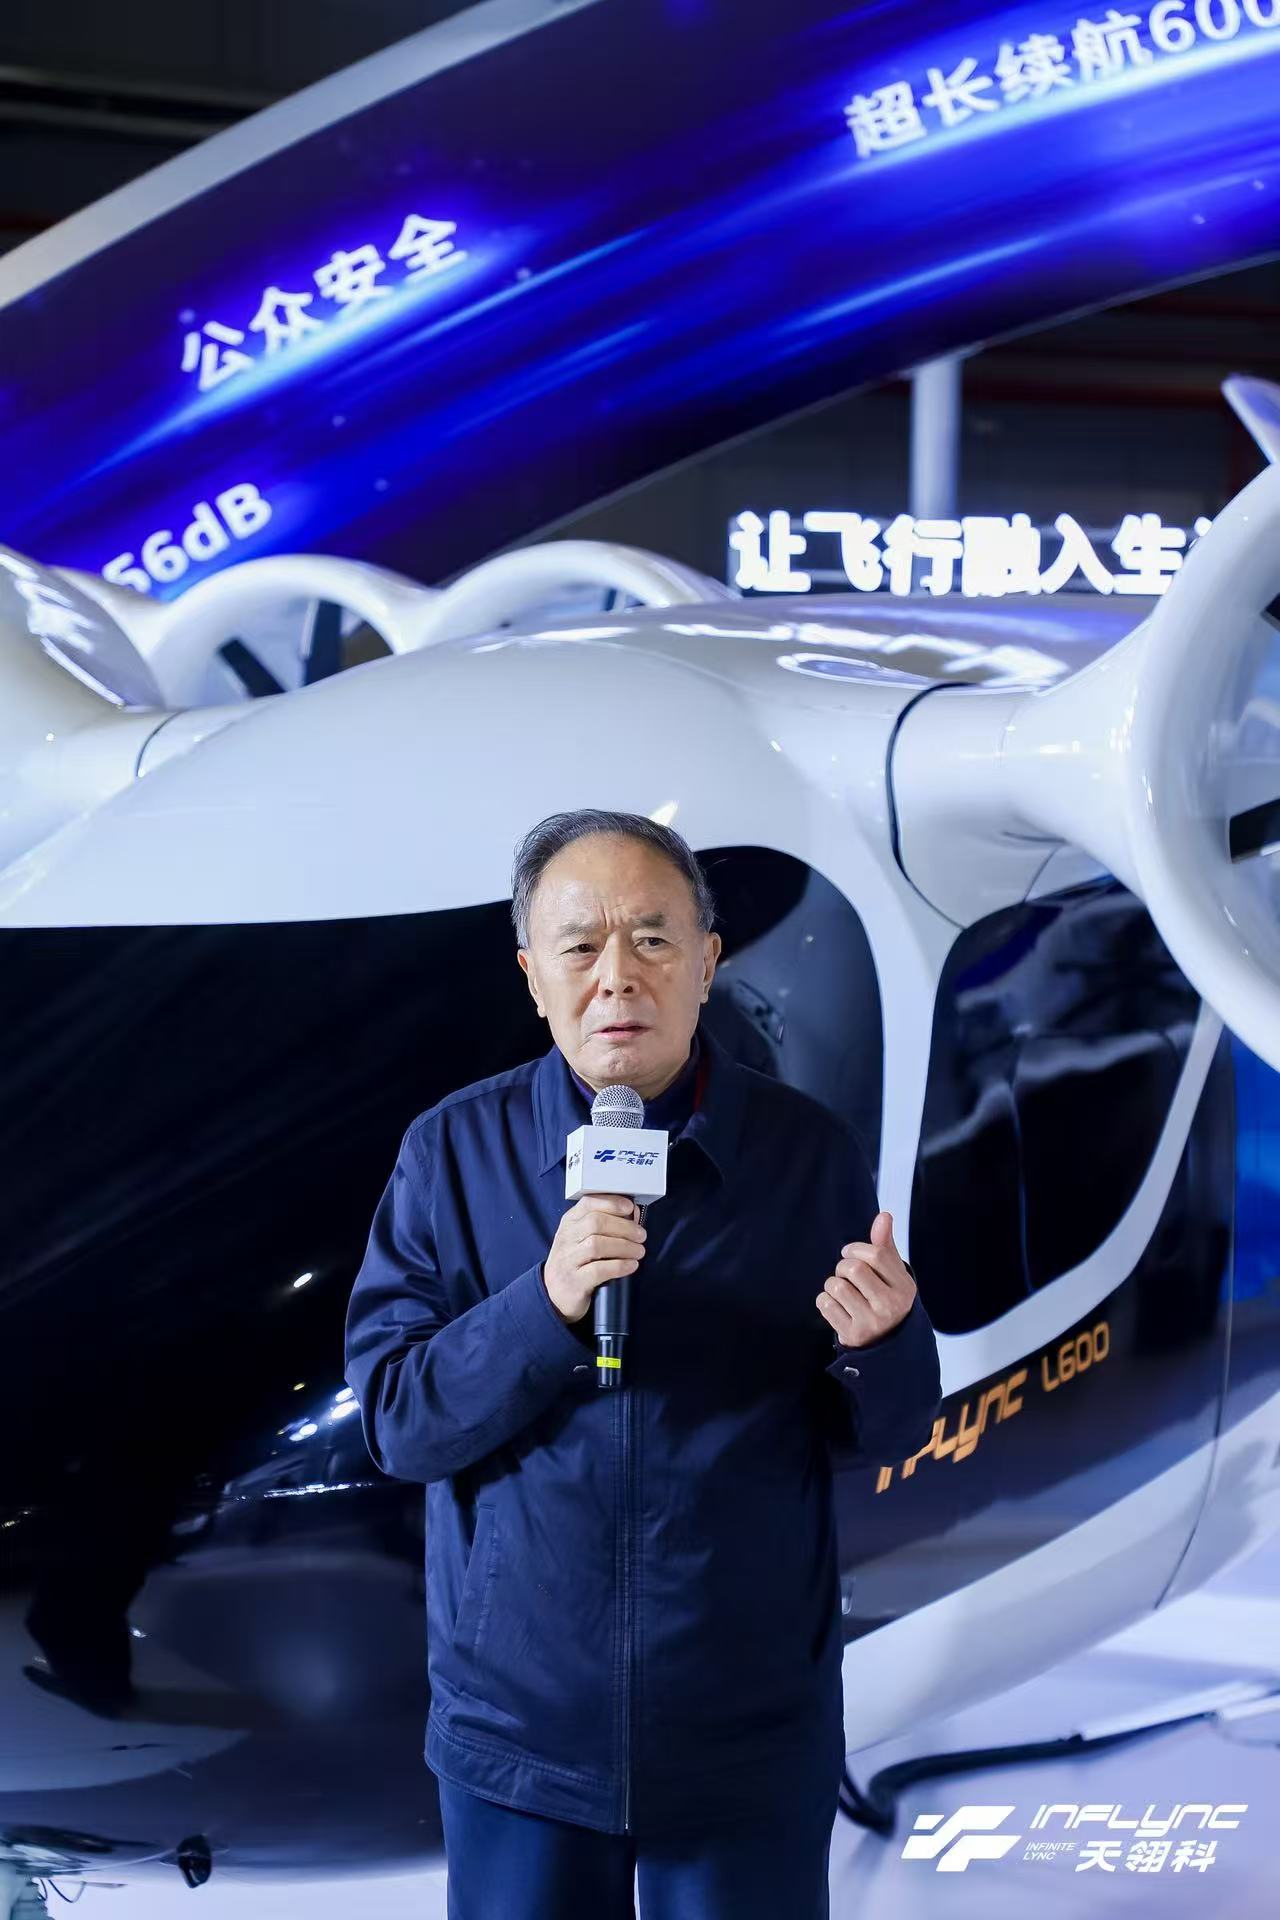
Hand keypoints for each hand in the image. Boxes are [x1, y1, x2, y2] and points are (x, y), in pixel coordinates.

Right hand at [544, 1193, 646, 1324]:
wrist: (555, 1296)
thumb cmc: (575, 1263)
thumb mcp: (581, 1239)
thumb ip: (604, 1225)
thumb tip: (632, 1212)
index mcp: (569, 1224)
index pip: (588, 1203)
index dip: (611, 1203)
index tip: (630, 1208)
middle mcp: (566, 1239)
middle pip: (595, 1223)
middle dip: (624, 1227)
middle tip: (641, 1235)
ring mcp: (567, 1261)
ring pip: (597, 1245)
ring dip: (624, 1246)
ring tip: (639, 1251)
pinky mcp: (574, 1282)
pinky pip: (598, 1270)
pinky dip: (619, 1266)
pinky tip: (631, 1265)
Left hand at [816, 1210, 915, 1348]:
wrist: (884, 1340)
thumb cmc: (885, 1296)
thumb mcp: (891, 1272)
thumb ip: (885, 1244)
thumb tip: (884, 1215)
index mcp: (904, 1287)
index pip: (876, 1254)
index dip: (856, 1248)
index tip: (849, 1252)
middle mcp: (891, 1306)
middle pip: (853, 1269)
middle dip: (843, 1266)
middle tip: (847, 1274)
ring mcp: (871, 1322)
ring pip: (836, 1286)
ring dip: (832, 1284)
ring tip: (843, 1291)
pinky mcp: (852, 1335)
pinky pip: (825, 1304)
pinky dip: (825, 1300)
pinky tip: (837, 1306)